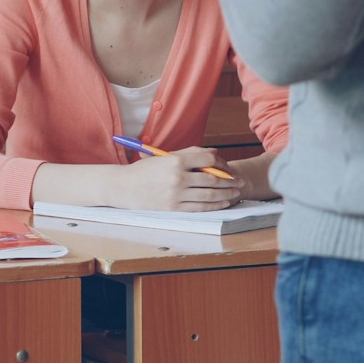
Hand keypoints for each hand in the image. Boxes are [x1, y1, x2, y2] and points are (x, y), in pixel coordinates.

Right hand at [110, 147, 243, 210]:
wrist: (122, 187)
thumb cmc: (144, 170)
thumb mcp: (164, 157)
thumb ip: (188, 154)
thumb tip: (213, 154)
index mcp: (175, 161)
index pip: (207, 159)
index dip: (221, 163)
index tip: (229, 167)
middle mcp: (177, 178)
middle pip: (212, 179)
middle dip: (229, 181)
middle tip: (240, 181)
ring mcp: (176, 195)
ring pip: (209, 195)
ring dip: (226, 194)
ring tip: (235, 193)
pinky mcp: (173, 208)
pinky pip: (200, 207)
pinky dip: (215, 205)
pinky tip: (223, 203)